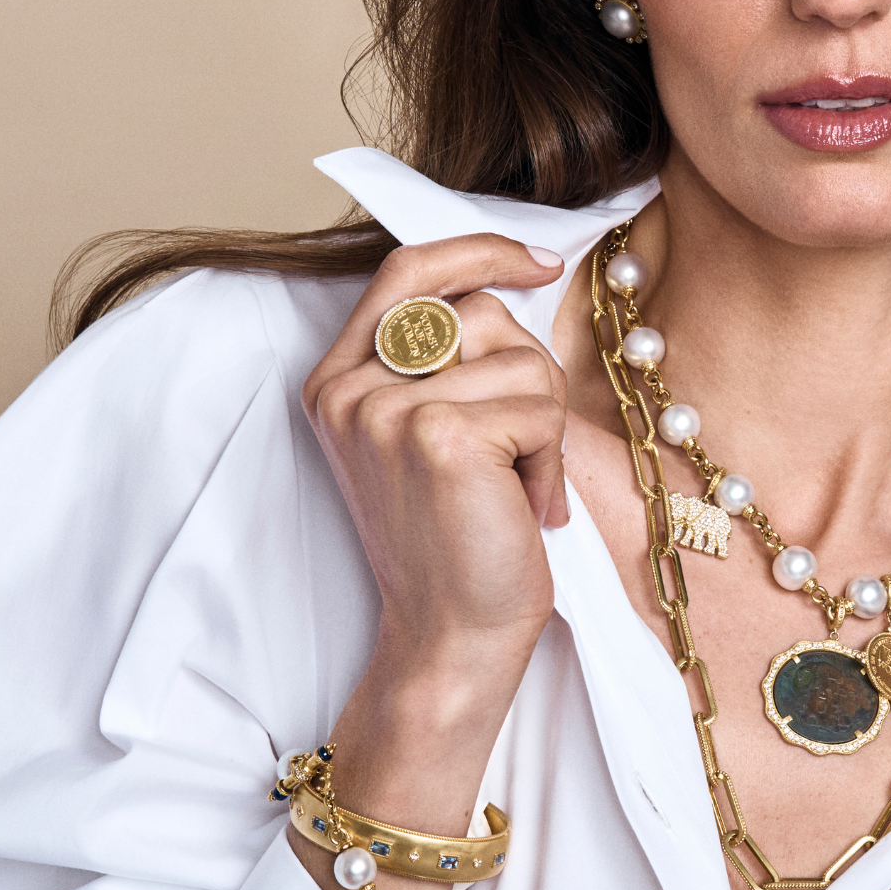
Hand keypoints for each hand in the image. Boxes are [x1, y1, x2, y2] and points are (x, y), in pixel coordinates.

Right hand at [303, 234, 568, 695]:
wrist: (454, 637)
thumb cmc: (459, 540)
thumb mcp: (432, 436)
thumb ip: (446, 361)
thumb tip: (513, 287)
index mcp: (338, 381)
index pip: (407, 271)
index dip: (477, 252)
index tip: (540, 263)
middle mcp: (349, 389)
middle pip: (480, 311)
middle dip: (528, 375)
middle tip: (520, 452)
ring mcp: (385, 409)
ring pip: (522, 360)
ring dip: (544, 428)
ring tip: (517, 489)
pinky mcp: (437, 436)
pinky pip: (540, 407)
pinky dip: (552, 461)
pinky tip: (527, 508)